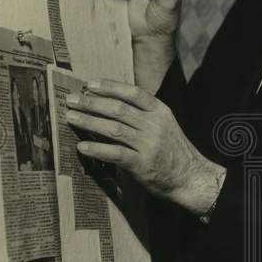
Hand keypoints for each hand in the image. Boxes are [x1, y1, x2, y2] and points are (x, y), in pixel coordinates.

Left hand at [64, 78, 220, 215]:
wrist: (191, 177)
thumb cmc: (173, 150)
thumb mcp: (165, 124)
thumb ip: (144, 113)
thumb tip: (111, 102)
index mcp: (160, 112)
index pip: (133, 93)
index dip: (110, 87)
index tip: (89, 84)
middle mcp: (155, 125)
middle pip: (118, 109)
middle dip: (91, 103)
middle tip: (71, 100)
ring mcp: (149, 144)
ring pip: (114, 129)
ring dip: (89, 122)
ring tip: (71, 117)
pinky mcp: (142, 164)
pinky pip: (115, 153)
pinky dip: (97, 149)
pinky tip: (82, 146)